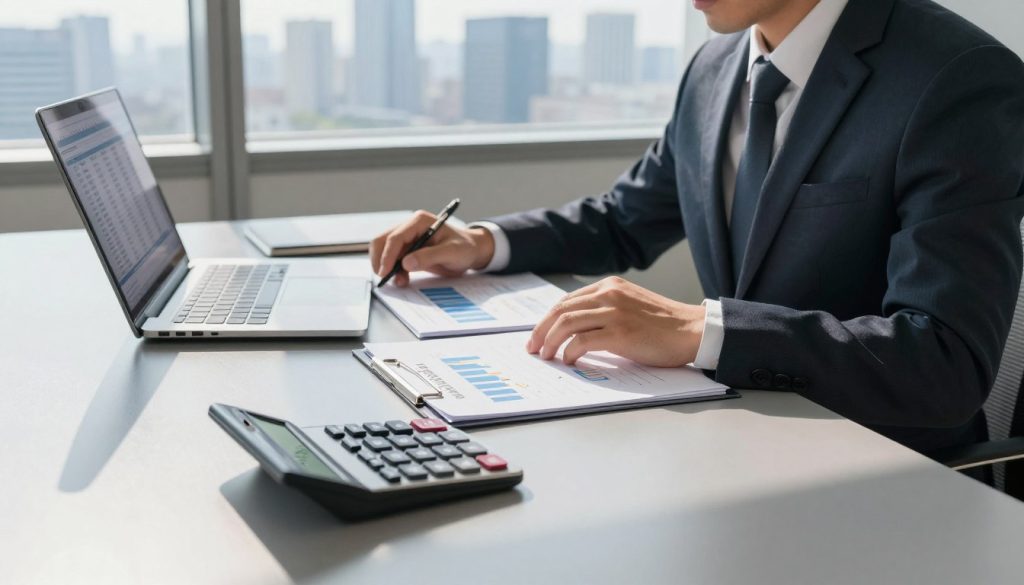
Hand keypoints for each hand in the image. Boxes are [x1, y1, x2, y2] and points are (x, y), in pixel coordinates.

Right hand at [369, 210, 495, 286]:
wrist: (471, 252)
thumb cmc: (465, 248)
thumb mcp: (452, 253)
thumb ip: (430, 257)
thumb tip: (406, 263)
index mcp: (420, 221)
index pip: (396, 236)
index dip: (388, 255)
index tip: (385, 272)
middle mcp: (410, 227)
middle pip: (383, 241)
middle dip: (381, 260)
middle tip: (385, 278)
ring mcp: (407, 238)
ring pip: (384, 250)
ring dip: (386, 266)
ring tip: (399, 281)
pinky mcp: (407, 249)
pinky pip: (392, 259)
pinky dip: (392, 270)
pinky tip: (402, 280)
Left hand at [526, 276, 705, 366]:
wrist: (693, 330)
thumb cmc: (664, 325)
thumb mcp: (630, 305)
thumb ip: (605, 310)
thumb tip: (575, 331)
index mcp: (610, 286)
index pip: (567, 300)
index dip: (548, 319)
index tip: (539, 335)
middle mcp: (609, 294)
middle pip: (561, 310)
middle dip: (541, 331)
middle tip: (533, 348)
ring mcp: (614, 312)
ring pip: (567, 323)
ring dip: (550, 342)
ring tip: (546, 356)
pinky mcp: (621, 333)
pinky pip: (583, 341)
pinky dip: (570, 352)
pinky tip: (569, 360)